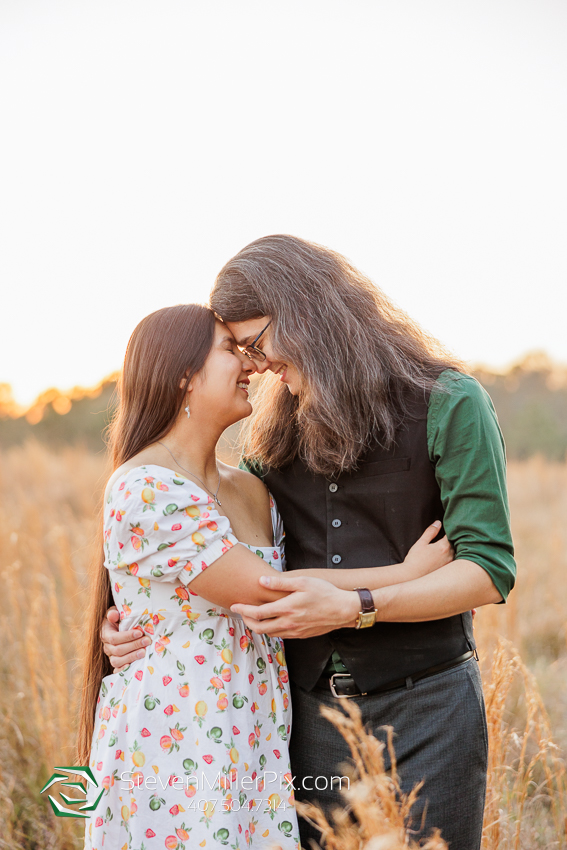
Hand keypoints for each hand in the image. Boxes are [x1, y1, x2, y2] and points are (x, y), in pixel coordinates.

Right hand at [101, 606, 150, 671]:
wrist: (117, 626)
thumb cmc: (119, 618)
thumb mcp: (115, 612)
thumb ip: (113, 613)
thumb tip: (113, 615)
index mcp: (105, 634)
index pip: (114, 638)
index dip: (127, 636)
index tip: (139, 632)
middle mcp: (107, 647)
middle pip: (118, 650)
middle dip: (134, 646)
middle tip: (147, 641)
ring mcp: (111, 656)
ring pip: (117, 661)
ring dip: (131, 657)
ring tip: (144, 652)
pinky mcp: (116, 662)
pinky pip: (117, 669)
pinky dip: (123, 670)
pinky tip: (133, 667)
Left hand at [230, 575, 359, 637]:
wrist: (343, 610)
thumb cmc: (325, 592)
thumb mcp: (303, 582)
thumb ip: (280, 583)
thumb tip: (261, 581)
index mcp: (287, 608)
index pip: (258, 613)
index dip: (243, 610)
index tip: (234, 606)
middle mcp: (289, 623)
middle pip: (259, 628)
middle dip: (246, 621)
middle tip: (241, 613)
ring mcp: (295, 631)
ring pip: (269, 633)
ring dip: (258, 627)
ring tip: (253, 617)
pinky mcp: (301, 635)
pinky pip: (281, 635)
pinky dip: (271, 630)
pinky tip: (272, 622)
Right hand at [402, 521, 453, 579]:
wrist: (412, 576)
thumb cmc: (415, 559)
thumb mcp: (421, 543)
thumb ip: (430, 532)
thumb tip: (438, 523)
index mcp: (443, 546)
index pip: (452, 535)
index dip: (451, 530)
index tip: (450, 527)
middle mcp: (449, 555)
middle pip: (456, 544)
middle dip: (453, 539)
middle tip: (451, 534)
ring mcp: (449, 564)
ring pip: (456, 553)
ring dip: (454, 548)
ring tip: (449, 545)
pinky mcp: (447, 571)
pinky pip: (454, 561)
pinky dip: (452, 557)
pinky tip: (446, 557)